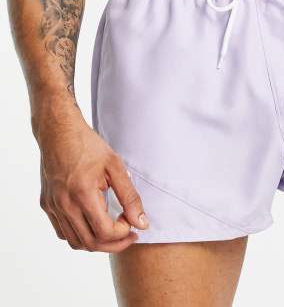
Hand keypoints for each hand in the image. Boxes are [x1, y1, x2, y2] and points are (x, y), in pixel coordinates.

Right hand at [37, 106, 148, 251]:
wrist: (59, 133)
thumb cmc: (88, 146)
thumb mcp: (115, 166)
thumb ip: (130, 196)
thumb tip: (142, 222)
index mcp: (83, 193)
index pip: (104, 232)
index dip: (123, 233)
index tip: (132, 222)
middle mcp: (64, 204)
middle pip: (90, 243)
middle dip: (114, 244)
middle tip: (130, 233)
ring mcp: (53, 207)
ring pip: (75, 242)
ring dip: (97, 243)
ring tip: (113, 231)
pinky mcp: (47, 205)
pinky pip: (63, 232)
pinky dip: (80, 236)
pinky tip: (93, 224)